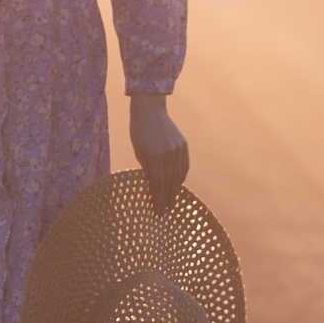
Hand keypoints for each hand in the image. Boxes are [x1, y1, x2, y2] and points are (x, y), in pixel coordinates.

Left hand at [129, 95, 189, 211]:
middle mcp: (169, 154)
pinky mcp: (183, 145)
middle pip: (170, 182)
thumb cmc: (139, 131)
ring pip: (179, 176)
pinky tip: (178, 186)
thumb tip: (153, 186)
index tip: (158, 212)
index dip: (158, 199)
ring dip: (175, 191)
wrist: (150, 110)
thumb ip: (147, 169)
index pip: (158, 184)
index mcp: (154, 156)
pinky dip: (181, 178)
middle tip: (165, 212)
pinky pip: (184, 166)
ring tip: (172, 203)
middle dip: (167, 199)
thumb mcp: (138, 151)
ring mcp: (178, 149)